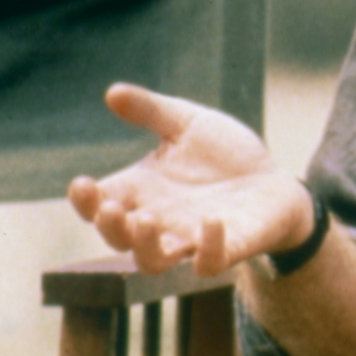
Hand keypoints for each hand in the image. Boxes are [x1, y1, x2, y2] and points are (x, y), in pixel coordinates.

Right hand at [65, 82, 308, 275]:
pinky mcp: (228, 249)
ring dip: (144, 246)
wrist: (274, 180)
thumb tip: (113, 92)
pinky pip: (210, 263)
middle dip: (110, 227)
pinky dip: (208, 248)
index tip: (81, 184)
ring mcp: (191, 240)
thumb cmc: (225, 154)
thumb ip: (152, 111)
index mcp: (143, 191)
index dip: (85, 200)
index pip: (100, 203)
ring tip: (148, 219)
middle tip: (113, 207)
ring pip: (152, 262)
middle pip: (119, 239)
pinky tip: (212, 221)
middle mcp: (160, 221)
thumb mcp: (189, 123)